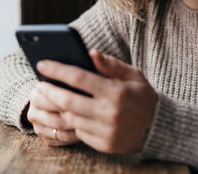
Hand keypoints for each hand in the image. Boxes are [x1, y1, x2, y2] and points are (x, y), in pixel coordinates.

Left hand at [36, 49, 157, 153]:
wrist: (159, 128)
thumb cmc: (143, 96)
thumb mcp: (133, 75)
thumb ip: (111, 64)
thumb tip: (90, 53)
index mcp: (116, 91)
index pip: (79, 78)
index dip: (58, 70)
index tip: (42, 64)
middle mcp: (109, 112)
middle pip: (68, 101)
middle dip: (50, 91)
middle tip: (39, 84)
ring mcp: (105, 131)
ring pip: (70, 118)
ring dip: (56, 108)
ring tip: (48, 98)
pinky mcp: (103, 144)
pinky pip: (79, 133)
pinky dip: (70, 122)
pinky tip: (65, 113)